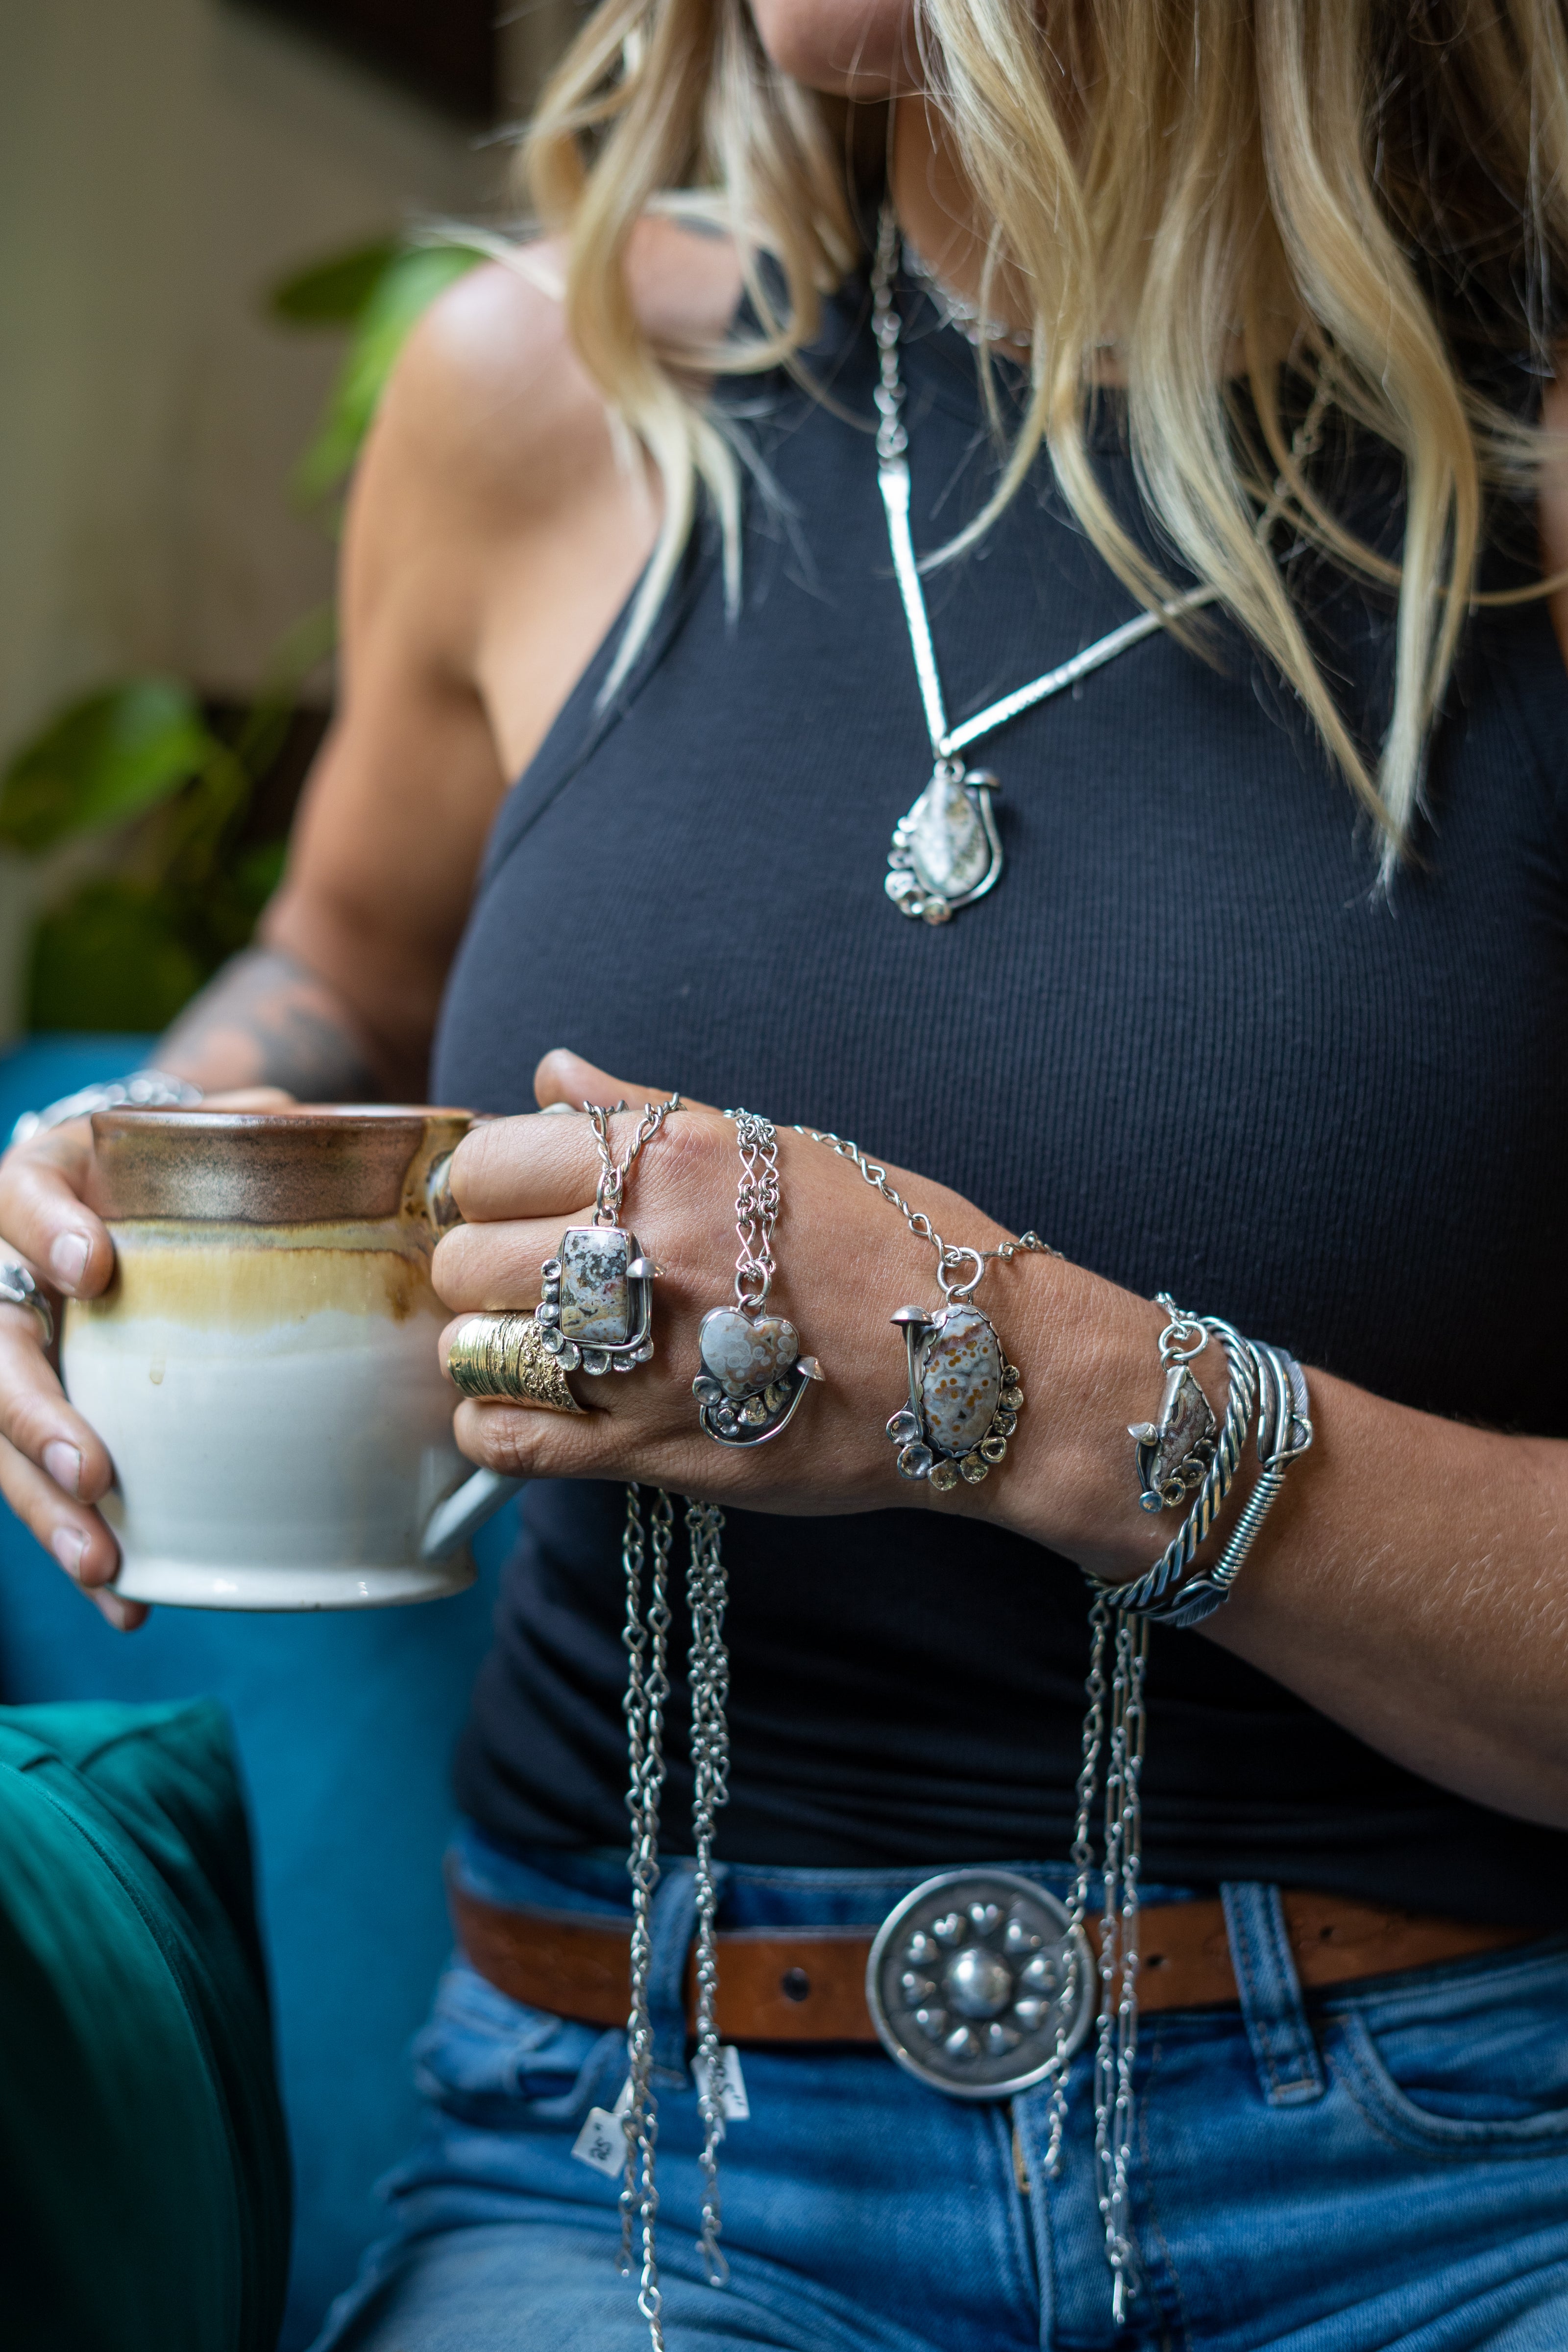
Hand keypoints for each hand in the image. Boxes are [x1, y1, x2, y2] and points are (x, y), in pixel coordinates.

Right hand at [0, 1088, 293, 1627]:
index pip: (19, 1194)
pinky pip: (47, 1488)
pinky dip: (86, 1547)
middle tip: (92, 1472)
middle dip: (34, 1417)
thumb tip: (345, 1140)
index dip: (44, 1228)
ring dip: (49, 1508)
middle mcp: (9, 1274)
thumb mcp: (212, 1125)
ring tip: (105, 1563)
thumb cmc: (185, 1159)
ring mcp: (16, 1352)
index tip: (93, 1266)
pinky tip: (129, 1599)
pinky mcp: (40, 1417)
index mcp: (47, 1184)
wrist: (136, 1185)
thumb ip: (264, 1127)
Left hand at [433, 1049, 1093, 1531]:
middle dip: (480, 1272)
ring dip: (490, 1349)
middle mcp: (644, 1247)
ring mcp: (639, 1356)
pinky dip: (495, 1425)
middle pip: (465, 1259)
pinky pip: (503, 1438)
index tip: (509, 1208)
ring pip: (472, 1349)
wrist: (977, 1364)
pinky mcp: (649, 1449)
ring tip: (543, 1350)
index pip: (488, 1161)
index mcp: (669, 1160)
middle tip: (529, 1286)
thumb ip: (645, 1113)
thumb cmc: (891, 1245)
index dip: (482, 1188)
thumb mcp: (775, 1146)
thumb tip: (549, 1071)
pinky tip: (536, 1411)